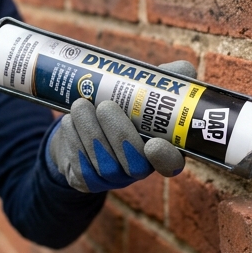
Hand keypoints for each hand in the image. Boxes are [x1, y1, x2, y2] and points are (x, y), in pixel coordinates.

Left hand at [46, 60, 196, 192]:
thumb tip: (182, 71)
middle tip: (104, 105)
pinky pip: (81, 168)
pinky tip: (69, 122)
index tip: (153, 143)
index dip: (165, 158)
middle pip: (134, 166)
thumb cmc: (122, 104)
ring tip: (80, 105)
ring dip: (91, 133)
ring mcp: (112, 179)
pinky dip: (73, 142)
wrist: (83, 123)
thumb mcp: (146, 88)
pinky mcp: (86, 180)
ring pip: (104, 166)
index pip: (172, 165)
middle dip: (119, 135)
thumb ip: (167, 79)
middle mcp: (139, 169)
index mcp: (160, 149)